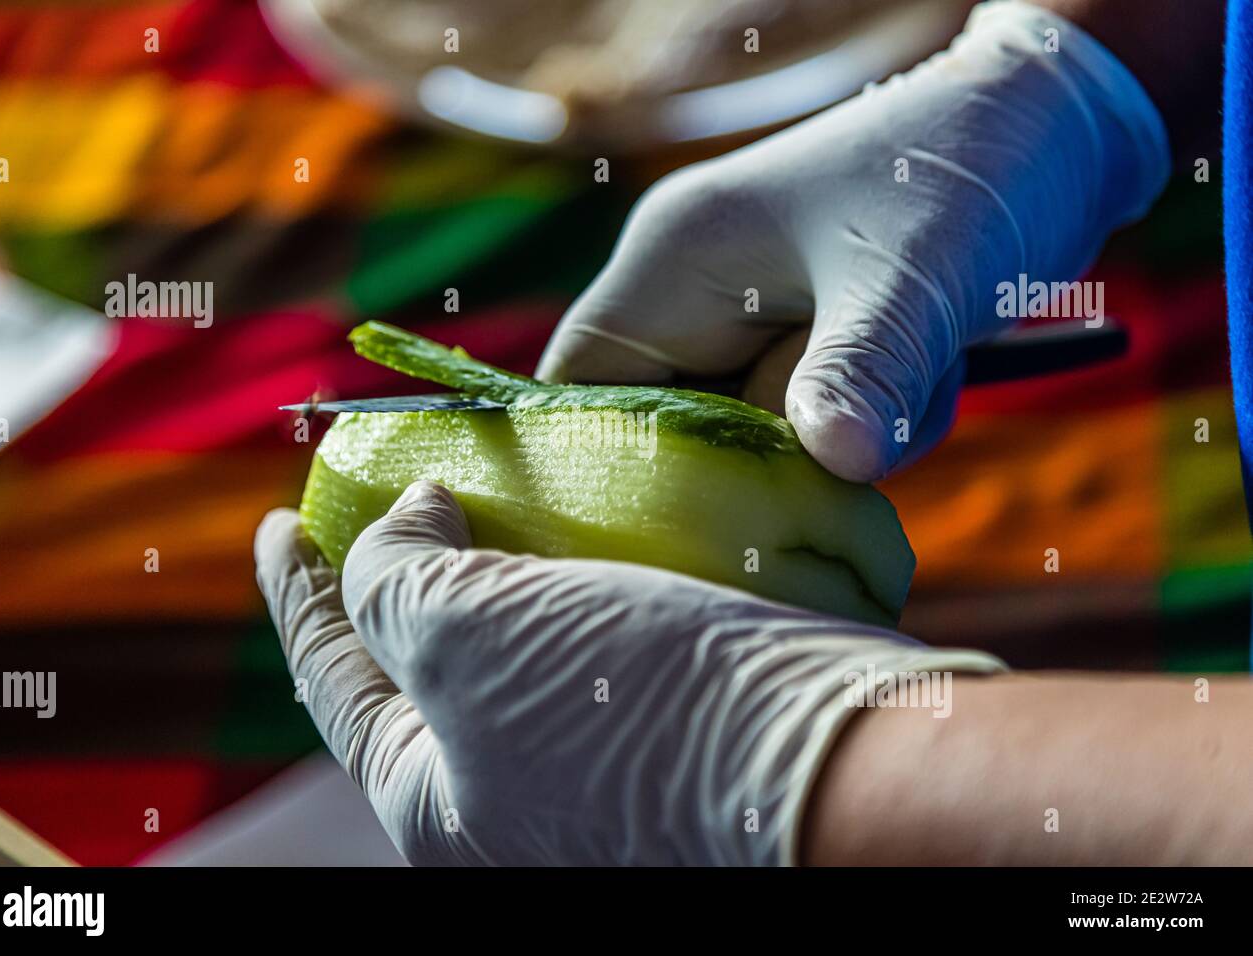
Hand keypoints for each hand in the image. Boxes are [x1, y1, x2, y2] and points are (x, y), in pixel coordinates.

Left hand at [255, 481, 1002, 865]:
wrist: (846, 762)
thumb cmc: (631, 712)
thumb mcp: (467, 640)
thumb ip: (394, 580)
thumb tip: (408, 521)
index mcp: (440, 804)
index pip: (336, 679)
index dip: (298, 592)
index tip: (277, 515)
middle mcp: (517, 798)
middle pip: (428, 663)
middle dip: (400, 569)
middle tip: (383, 484)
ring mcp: (601, 763)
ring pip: (527, 638)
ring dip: (501, 555)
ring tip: (481, 475)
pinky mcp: (677, 718)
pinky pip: (603, 627)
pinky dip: (581, 564)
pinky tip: (589, 506)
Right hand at [536, 0, 1168, 480]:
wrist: (1054, 128)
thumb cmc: (968, 174)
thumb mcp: (914, 280)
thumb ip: (861, 373)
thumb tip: (836, 467)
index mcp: (673, 262)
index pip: (579, 392)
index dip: (610, 468)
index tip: (688, 525)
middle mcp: (691, 291)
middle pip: (675, 433)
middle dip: (770, 455)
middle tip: (859, 431)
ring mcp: (748, 318)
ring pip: (754, 437)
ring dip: (842, 434)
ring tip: (920, 370)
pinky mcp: (804, 339)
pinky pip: (810, 422)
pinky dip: (870, 422)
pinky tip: (929, 371)